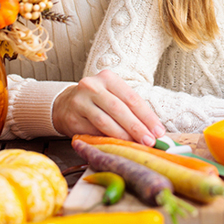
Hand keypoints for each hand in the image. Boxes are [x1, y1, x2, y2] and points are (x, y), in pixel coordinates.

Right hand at [51, 69, 165, 144]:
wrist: (65, 104)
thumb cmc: (97, 101)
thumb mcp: (113, 96)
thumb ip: (130, 109)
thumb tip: (153, 130)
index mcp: (108, 78)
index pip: (132, 98)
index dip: (147, 116)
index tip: (158, 131)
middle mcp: (92, 86)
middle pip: (120, 109)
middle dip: (137, 127)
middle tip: (150, 140)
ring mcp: (80, 102)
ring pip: (105, 121)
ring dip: (123, 135)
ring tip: (136, 144)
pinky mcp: (72, 118)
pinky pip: (92, 132)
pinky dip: (107, 140)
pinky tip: (117, 145)